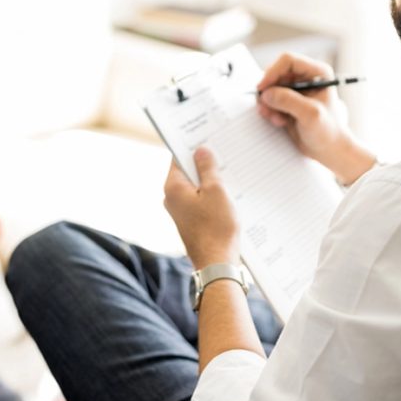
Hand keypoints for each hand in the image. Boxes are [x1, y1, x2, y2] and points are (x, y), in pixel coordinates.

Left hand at [163, 147, 240, 268]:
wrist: (217, 263)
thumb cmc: (216, 227)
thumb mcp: (216, 191)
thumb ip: (207, 168)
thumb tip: (200, 150)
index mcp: (173, 187)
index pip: (178, 157)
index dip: (192, 146)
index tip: (206, 137)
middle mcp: (171, 198)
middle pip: (186, 171)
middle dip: (203, 163)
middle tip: (222, 152)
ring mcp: (180, 211)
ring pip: (194, 187)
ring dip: (209, 180)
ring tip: (229, 172)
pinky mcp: (190, 221)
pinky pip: (199, 200)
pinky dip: (210, 195)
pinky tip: (227, 193)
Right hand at [256, 52, 374, 184]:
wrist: (328, 149)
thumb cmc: (328, 131)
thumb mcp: (310, 115)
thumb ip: (289, 101)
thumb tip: (266, 93)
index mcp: (317, 72)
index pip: (288, 61)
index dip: (272, 72)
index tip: (263, 88)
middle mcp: (305, 77)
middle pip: (275, 73)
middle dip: (268, 91)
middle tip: (267, 108)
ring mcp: (295, 89)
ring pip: (269, 87)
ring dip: (268, 103)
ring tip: (277, 119)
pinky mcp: (287, 101)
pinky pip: (269, 99)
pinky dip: (270, 110)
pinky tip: (280, 121)